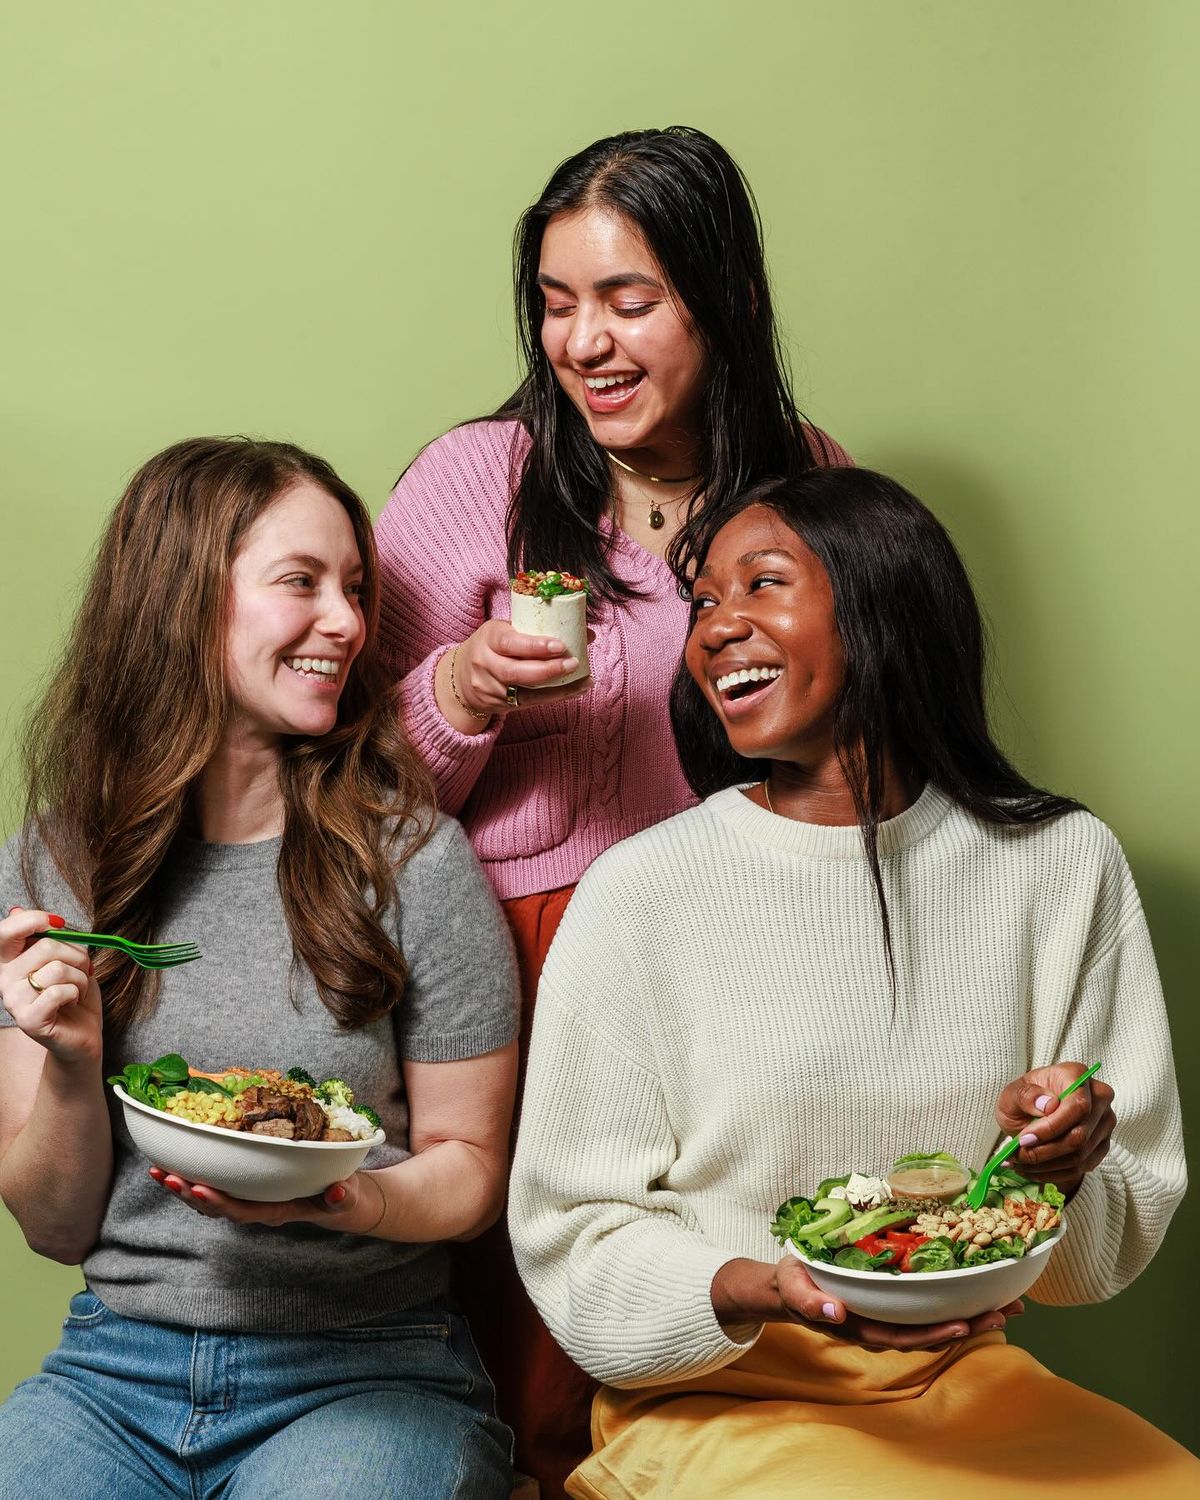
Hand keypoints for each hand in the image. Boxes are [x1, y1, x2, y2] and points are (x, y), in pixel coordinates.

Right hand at [0, 906, 101, 1063]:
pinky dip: (77, 993)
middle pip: (46, 946)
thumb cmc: (74, 994)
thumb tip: (16, 910)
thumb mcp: (64, 957)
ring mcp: (13, 1001)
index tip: (58, 923)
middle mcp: (4, 980)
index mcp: (10, 961)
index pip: (5, 931)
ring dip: (80, 977)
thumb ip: (46, 936)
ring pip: (58, 969)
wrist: (83, 1034)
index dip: (32, 919)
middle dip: (77, 954)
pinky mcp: (28, 1020)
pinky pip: (60, 991)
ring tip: (77, 989)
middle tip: (82, 969)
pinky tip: (72, 1002)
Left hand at [148, 1166, 382, 1233]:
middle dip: (190, 1194)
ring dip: (185, 1187)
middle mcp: (259, 1208)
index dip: (220, 1203)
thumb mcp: (350, 1198)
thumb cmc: (344, 1197)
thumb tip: (338, 1192)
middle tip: (166, 1177)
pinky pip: (218, 1186)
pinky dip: (196, 1176)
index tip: (199, 1191)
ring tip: (158, 1171)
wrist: (343, 1201)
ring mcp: (252, 1199)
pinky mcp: (249, 1187)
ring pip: (212, 1199)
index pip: (244, 1211)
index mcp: (279, 1211)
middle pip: (218, 1207)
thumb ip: (344, 1197)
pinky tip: (176, 1164)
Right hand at [439, 620, 591, 724]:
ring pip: (524, 692)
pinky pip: (530, 703)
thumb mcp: (507, 630)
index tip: (560, 645)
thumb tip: (586, 633)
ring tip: (581, 681)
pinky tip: (575, 691)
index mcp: (488, 637)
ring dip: (557, 688)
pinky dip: (555, 697)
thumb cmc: (493, 646)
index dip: (535, 646)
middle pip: (515, 671)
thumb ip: (539, 630)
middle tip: (574, 663)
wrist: (461, 676)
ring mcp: (490, 688)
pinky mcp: (499, 705)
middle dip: (548, 669)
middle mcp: (485, 663)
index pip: (509, 642)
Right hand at [773, 1257, 1022, 1350]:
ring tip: (1007, 1302)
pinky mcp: (896, 1303)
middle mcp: (883, 1327)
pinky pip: (930, 1306)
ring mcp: (891, 1316)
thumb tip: (835, 1314)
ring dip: (972, 1314)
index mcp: (862, 1328)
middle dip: (969, 1325)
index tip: (962, 1324)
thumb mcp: (794, 1289)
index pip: (904, 1337)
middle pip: (931, 1333)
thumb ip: (810, 1303)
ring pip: (936, 1322)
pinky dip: (957, 1299)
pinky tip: (980, 1289)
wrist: (792, 1284)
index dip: (934, 1334)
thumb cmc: (794, 1285)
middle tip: (1004, 1311)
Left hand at [996, 1061, 1114, 1195]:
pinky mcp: (1102, 1146)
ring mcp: (1104, 1123)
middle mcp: (1099, 1097)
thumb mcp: (1013, 1093)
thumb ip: (1026, 1095)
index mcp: (1077, 1075)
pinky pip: (1081, 1167)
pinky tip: (1032, 1169)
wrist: (1031, 1113)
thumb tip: (1049, 1105)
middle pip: (1080, 1135)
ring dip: (1045, 1165)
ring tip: (1019, 1163)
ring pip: (1080, 1155)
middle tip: (1017, 1155)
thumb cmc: (1023, 1099)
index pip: (1078, 1106)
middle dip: (1044, 1151)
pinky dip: (1053, 1173)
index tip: (1024, 1139)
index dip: (1051, 1127)